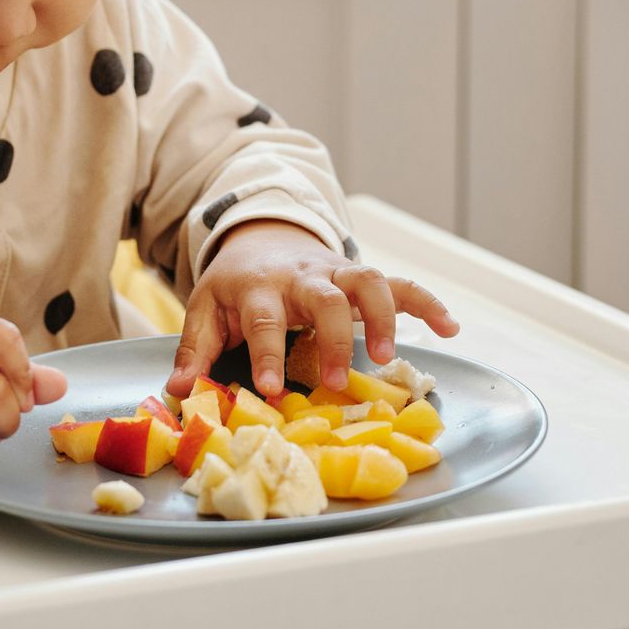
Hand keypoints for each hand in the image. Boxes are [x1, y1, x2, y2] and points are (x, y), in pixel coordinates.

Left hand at [164, 220, 458, 398]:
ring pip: (368, 280)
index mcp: (258, 287)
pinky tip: (450, 328)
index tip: (273, 390)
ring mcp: (336, 273)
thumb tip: (179, 392)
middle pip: (324, 297)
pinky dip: (428, 302)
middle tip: (334, 382)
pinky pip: (401, 284)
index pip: (263, 319)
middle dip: (333, 337)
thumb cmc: (234, 286)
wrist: (259, 237)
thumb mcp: (204, 310)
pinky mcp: (361, 278)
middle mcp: (301, 276)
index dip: (267, 353)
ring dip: (383, 316)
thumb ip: (194, 350)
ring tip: (389, 356)